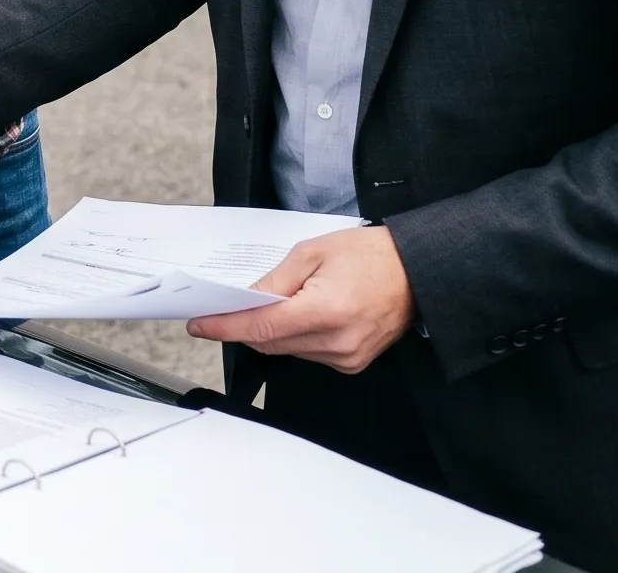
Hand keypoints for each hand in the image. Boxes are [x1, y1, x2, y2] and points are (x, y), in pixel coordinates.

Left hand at [187, 226, 416, 374]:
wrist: (418, 270)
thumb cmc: (371, 255)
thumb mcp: (313, 252)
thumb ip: (274, 279)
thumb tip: (243, 299)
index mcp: (325, 311)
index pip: (260, 327)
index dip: (224, 327)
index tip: (198, 325)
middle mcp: (336, 342)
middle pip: (269, 342)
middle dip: (244, 325)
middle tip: (225, 306)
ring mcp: (346, 357)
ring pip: (287, 350)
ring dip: (272, 330)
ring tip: (277, 302)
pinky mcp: (352, 363)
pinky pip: (308, 353)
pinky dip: (295, 337)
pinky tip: (300, 315)